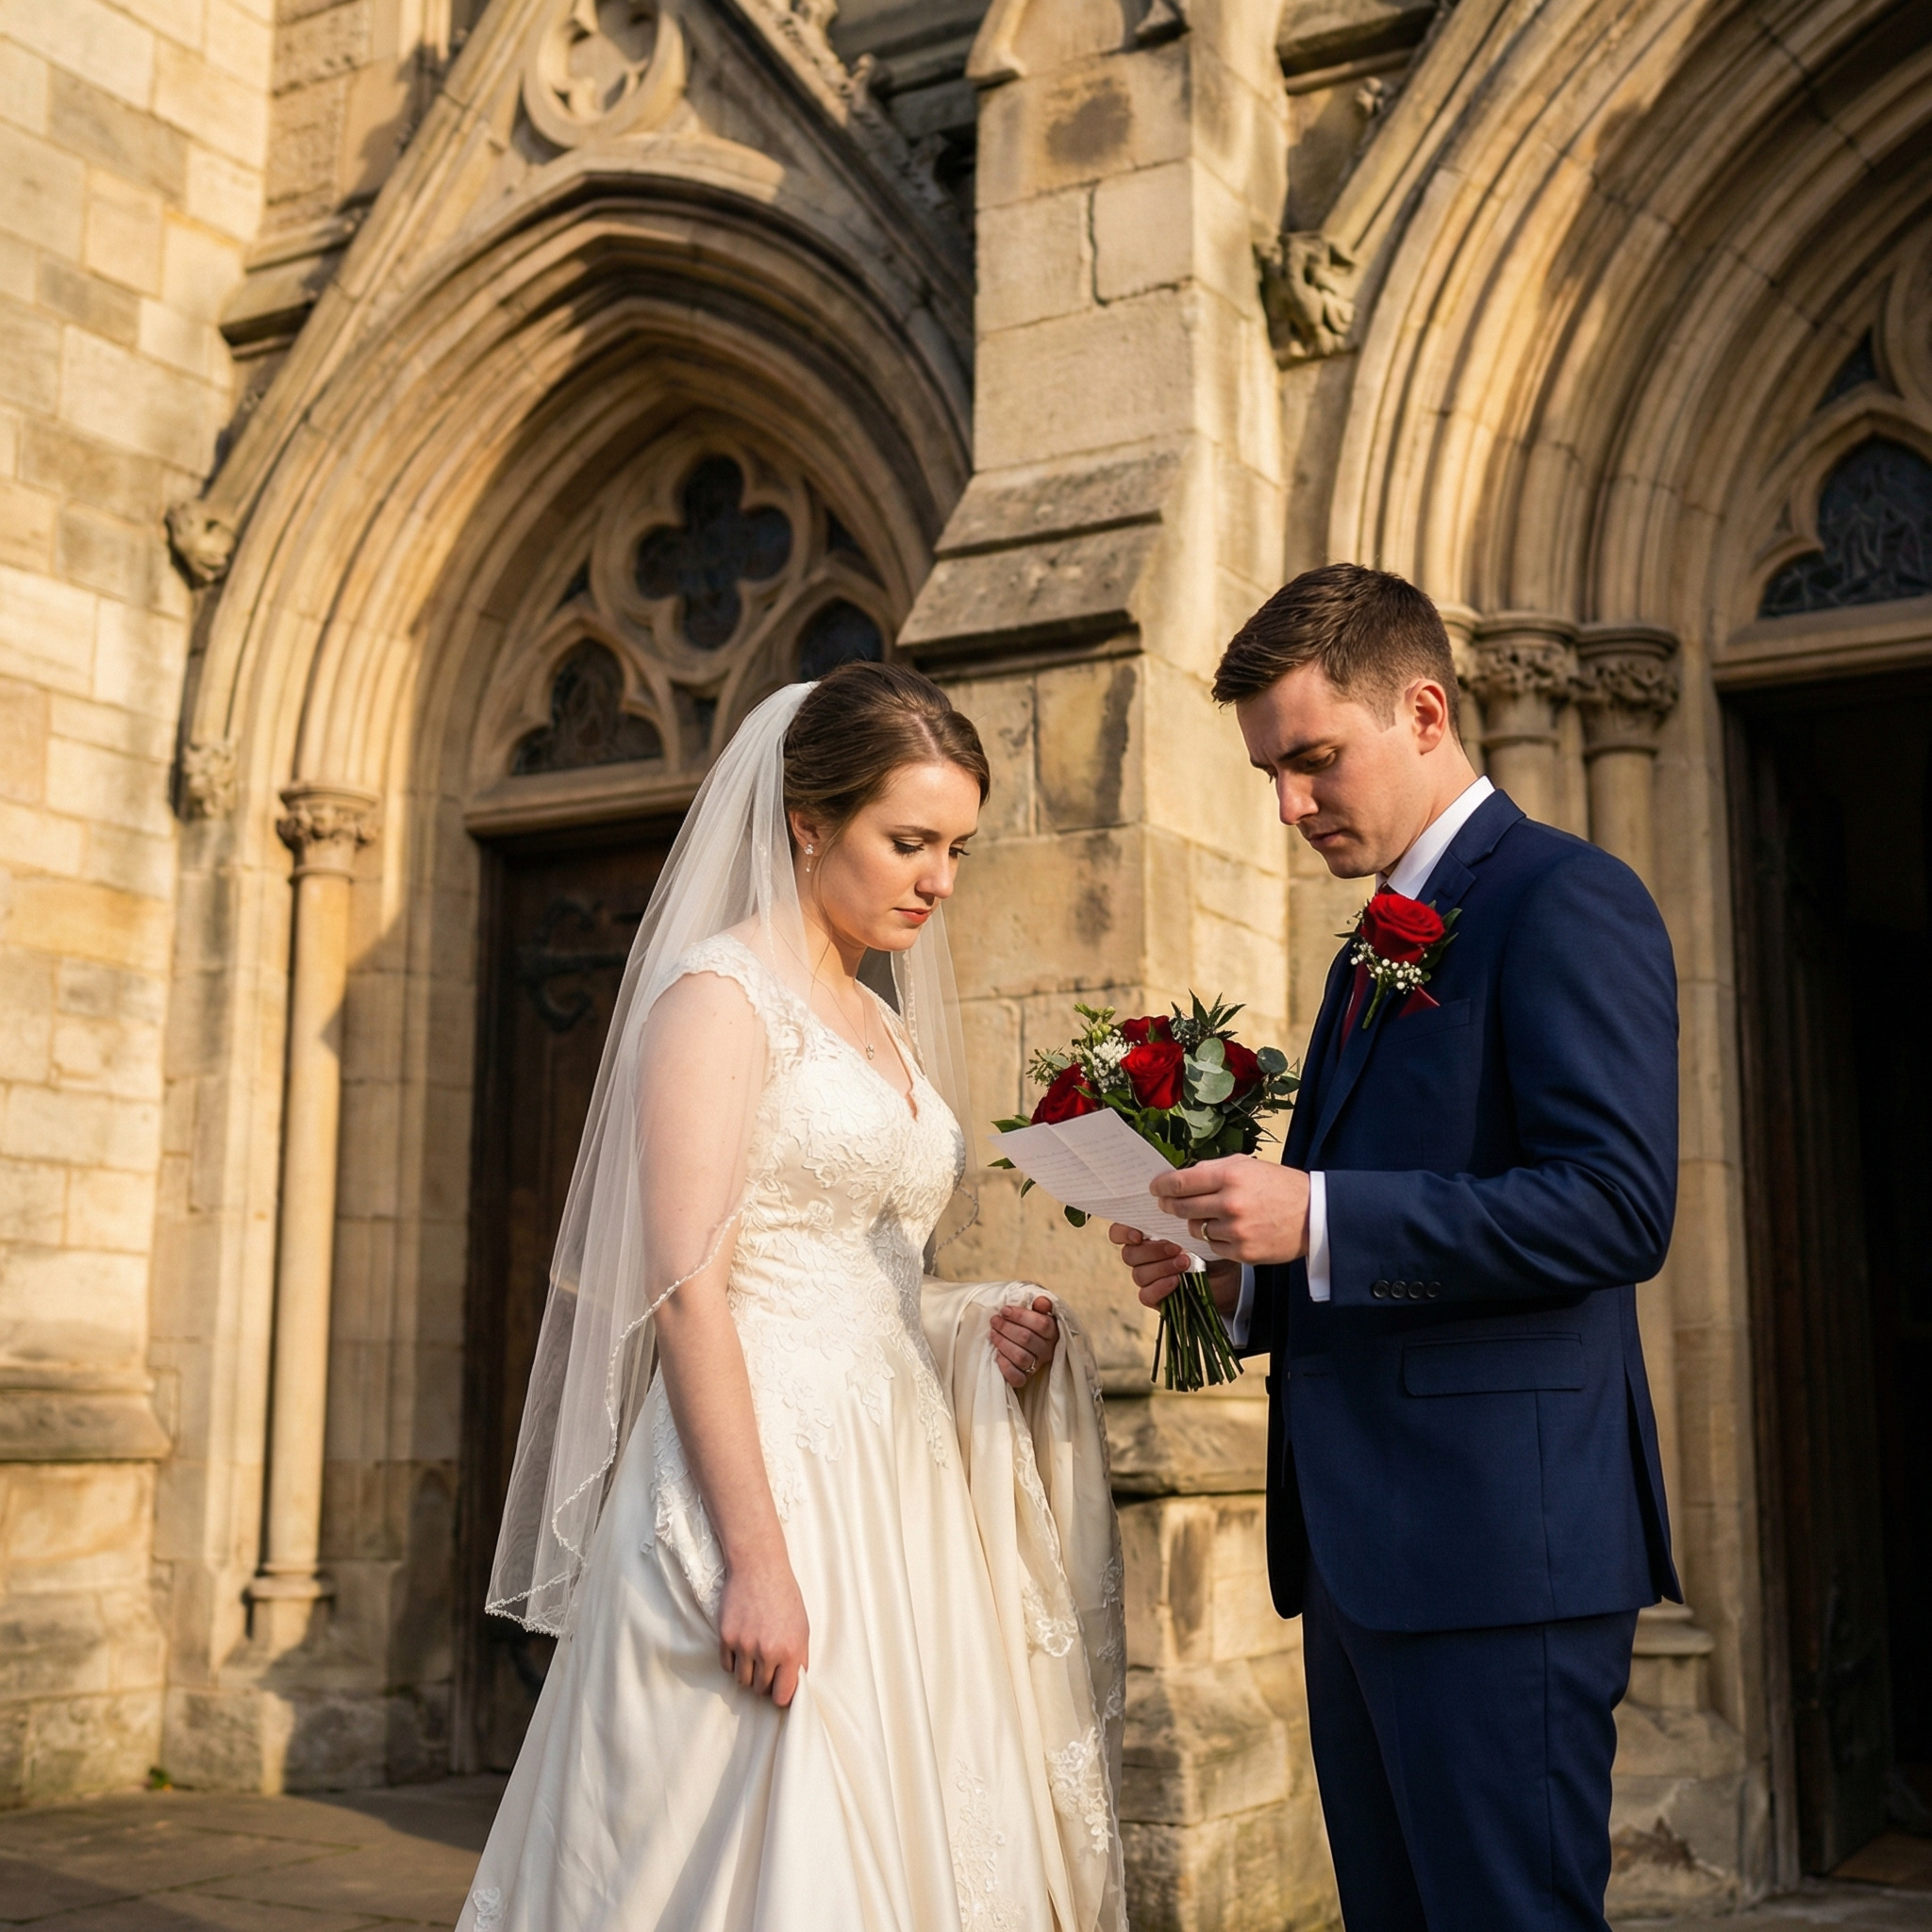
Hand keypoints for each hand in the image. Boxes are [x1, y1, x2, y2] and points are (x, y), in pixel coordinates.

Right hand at [717, 1552, 808, 1706]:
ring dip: (748, 1673)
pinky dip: (733, 1662)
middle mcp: (767, 1652)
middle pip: (761, 1689)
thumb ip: (798, 1659)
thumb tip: (792, 1686)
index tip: (779, 1689)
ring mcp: (744, 1645)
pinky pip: (727, 1667)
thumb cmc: (784, 1596)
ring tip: (754, 1655)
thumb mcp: (802, 1627)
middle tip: (767, 1666)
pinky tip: (741, 1647)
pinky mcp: (726, 1638)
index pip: (783, 1695)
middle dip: (764, 1682)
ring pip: (743, 1681)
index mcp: (791, 1650)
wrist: (759, 1567)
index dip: (781, 1695)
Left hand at [990, 1295, 1056, 1386]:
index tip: (1004, 1310)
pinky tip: (997, 1354)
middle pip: (1027, 1339)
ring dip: (1003, 1343)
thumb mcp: (1038, 1311)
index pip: (1041, 1324)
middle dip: (1006, 1327)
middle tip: (994, 1320)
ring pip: (1021, 1358)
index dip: (1020, 1316)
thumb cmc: (1030, 1323)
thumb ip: (1041, 1305)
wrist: (1028, 1342)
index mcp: (1053, 1332)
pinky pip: (1017, 1378)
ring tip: (993, 1333)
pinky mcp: (1026, 1378)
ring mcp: (1037, 1366)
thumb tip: (1040, 1301)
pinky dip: (1005, 1366)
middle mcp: (1047, 1350)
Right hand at [1108, 1226, 1242, 1317]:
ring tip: (1185, 1262)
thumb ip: (1179, 1222)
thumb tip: (1174, 1211)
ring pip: (1139, 1274)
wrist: (1226, 1276)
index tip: (1139, 1235)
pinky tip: (1177, 1281)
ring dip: (1162, 1267)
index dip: (1123, 1233)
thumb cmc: (1208, 1246)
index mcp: (1145, 1236)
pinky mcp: (1155, 1297)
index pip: (1118, 1232)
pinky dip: (1160, 1287)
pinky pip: (1145, 1295)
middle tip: (1177, 1247)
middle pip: (1129, 1254)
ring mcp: (1148, 1278)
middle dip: (1153, 1251)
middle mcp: (1142, 1256)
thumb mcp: (1195, 1230)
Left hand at [1151, 1156, 1310, 1265]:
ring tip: (1213, 1216)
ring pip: (1196, 1229)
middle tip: (1168, 1204)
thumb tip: (1180, 1178)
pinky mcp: (1243, 1252)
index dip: (1162, 1186)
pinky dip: (1216, 1239)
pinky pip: (1213, 1246)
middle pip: (1181, 1207)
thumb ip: (1213, 1169)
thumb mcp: (1247, 1165)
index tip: (1155, 1188)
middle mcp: (1230, 1203)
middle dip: (1170, 1205)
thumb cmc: (1279, 1185)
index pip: (1180, 1182)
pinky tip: (1230, 1231)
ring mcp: (1236, 1231)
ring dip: (1198, 1222)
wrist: (1315, 1215)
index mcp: (1229, 1176)